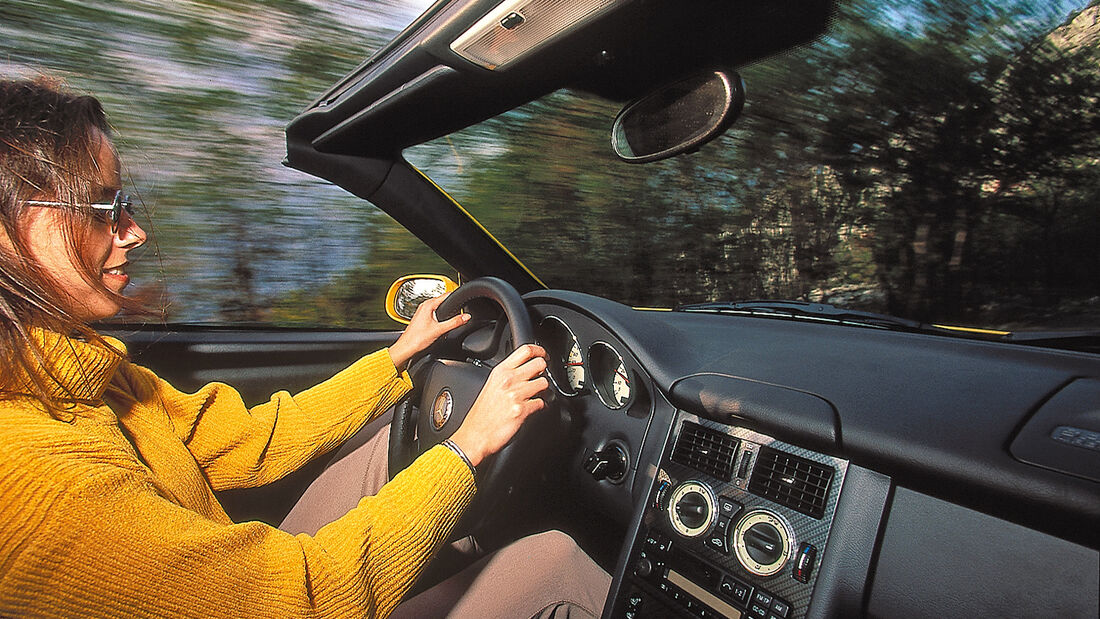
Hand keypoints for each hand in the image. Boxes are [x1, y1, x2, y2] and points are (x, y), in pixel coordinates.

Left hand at [388, 293, 469, 369]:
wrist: (406, 348)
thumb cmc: (417, 339)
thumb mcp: (440, 330)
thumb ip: (454, 322)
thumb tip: (466, 317)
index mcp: (428, 304)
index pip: (446, 295)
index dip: (456, 297)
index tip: (463, 300)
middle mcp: (424, 306)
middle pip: (443, 301)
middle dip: (452, 306)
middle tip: (460, 312)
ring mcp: (422, 312)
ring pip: (438, 308)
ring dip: (446, 312)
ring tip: (451, 319)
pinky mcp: (422, 318)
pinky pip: (434, 313)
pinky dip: (440, 317)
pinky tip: (442, 325)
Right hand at [449, 344, 548, 466]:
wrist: (475, 436)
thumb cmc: (481, 414)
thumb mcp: (491, 386)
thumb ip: (507, 375)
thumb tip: (526, 370)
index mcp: (500, 371)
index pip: (526, 350)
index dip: (540, 351)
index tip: (544, 355)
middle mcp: (508, 380)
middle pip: (540, 363)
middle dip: (545, 371)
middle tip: (541, 378)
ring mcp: (516, 394)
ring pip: (544, 383)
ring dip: (545, 390)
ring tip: (538, 396)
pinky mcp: (522, 410)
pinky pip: (542, 403)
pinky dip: (542, 406)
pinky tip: (535, 408)